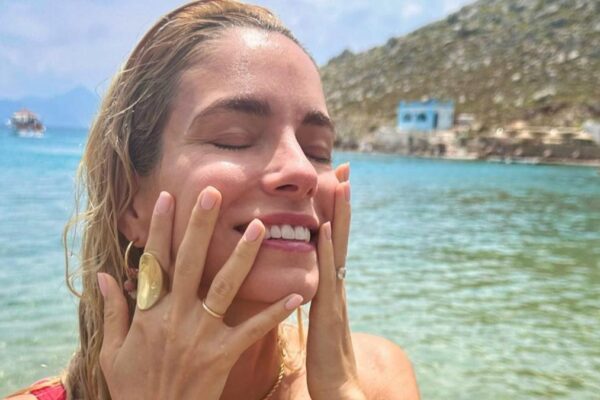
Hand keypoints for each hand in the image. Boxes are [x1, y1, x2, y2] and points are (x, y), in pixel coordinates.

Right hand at [97, 187, 301, 399]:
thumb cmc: (133, 388)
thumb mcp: (112, 352)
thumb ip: (111, 311)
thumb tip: (103, 276)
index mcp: (148, 313)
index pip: (155, 261)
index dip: (160, 228)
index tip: (167, 197)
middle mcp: (175, 316)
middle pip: (190, 262)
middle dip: (200, 225)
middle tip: (213, 192)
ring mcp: (201, 334)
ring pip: (224, 286)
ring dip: (243, 255)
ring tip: (260, 226)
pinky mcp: (223, 354)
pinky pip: (253, 330)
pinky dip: (274, 312)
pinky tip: (297, 293)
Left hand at [307, 164, 366, 399]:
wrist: (338, 386)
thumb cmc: (325, 357)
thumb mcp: (320, 318)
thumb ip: (317, 297)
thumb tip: (311, 282)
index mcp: (331, 284)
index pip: (332, 239)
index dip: (335, 211)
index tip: (337, 181)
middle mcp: (336, 282)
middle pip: (339, 234)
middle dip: (341, 201)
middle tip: (345, 168)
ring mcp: (334, 293)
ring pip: (335, 246)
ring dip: (338, 214)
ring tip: (340, 183)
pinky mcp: (327, 308)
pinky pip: (326, 272)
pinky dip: (325, 249)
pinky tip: (320, 227)